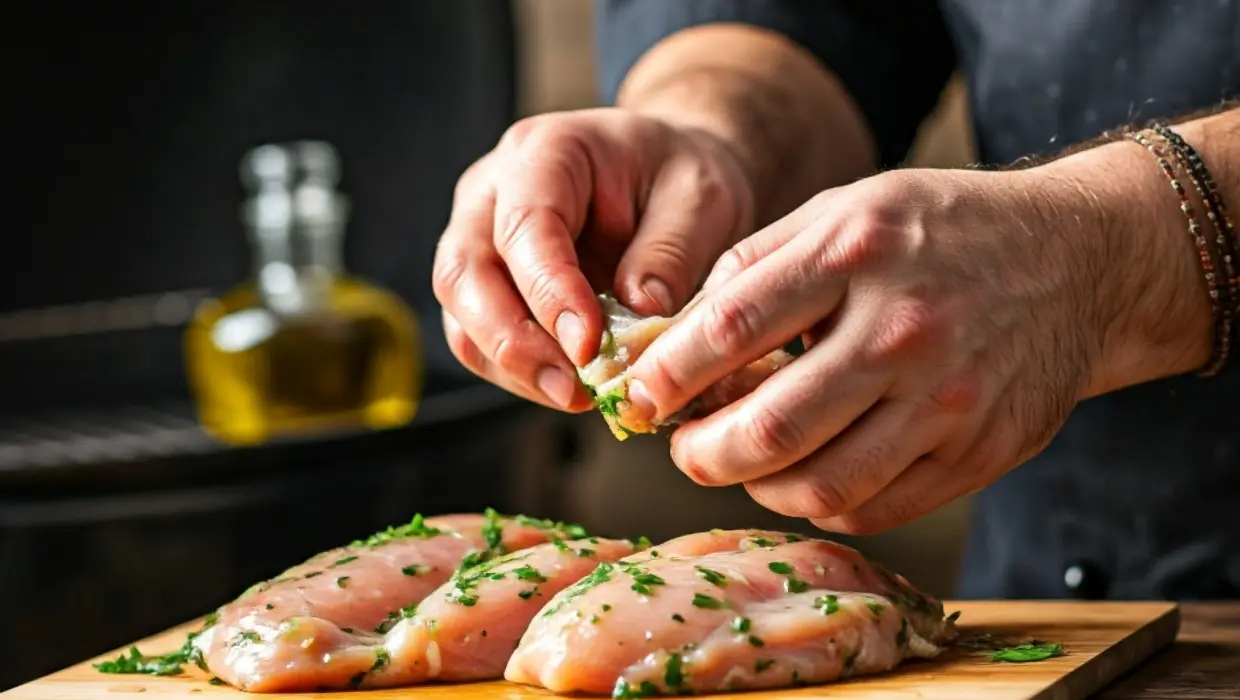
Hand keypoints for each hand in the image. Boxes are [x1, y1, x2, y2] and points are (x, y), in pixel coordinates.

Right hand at [432, 108, 754, 411]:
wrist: (670, 180)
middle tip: (574, 390)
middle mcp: (491, 193)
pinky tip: (572, 389)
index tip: (589, 344)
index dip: (549, 292)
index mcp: (545, 152)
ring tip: (581, 397)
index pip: (524, 226)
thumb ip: (670, 253)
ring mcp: (479, 240)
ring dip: (514, 368)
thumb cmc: (682, 178)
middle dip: (513, 343)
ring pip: (462, 315)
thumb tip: (637, 315)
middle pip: (465, 273)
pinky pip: (480, 340)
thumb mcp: (702, 199)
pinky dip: (520, 374)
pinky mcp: (487, 287)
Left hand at [622, 167, 1114, 533]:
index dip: (668, 374)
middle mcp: (904, 327)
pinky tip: (803, 476)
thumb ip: (758, 263)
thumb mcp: (846, 209)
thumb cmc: (939, 231)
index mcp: (857, 251)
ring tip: (742, 465)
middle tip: (683, 449)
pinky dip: (821, 503)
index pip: (733, 326)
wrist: (1075, 258)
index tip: (638, 397)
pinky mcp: (981, 450)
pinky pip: (877, 506)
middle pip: (771, 427)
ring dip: (759, 487)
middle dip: (703, 453)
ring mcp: (949, 397)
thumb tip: (676, 332)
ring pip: (822, 484)